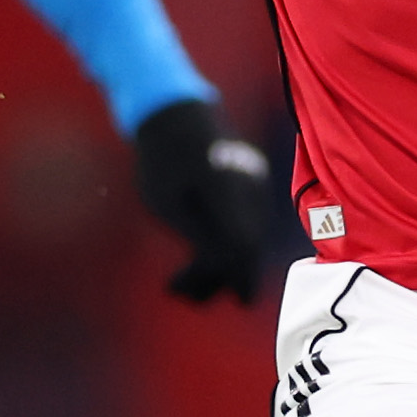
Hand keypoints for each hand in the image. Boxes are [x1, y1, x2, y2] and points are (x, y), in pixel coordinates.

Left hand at [132, 98, 275, 304]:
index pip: (245, 244)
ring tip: (182, 284)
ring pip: (250, 232)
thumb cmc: (163, 161)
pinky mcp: (249, 183)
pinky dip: (227, 241)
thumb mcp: (168, 205)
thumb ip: (198, 236)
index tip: (240, 301)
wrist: (174, 115)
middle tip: (186, 294)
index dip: (244, 276)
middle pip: (250, 243)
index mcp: (228, 191)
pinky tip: (200, 257)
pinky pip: (246, 219)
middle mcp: (249, 187)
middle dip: (225, 275)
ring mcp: (253, 183)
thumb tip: (220, 268)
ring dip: (224, 261)